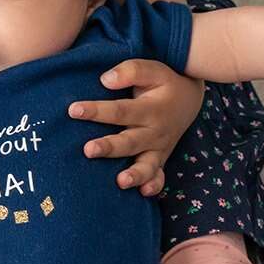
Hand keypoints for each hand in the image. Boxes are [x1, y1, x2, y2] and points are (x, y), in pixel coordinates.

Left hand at [69, 58, 204, 198]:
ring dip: (134, 174)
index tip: (73, 110)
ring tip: (120, 181)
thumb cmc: (163, 83)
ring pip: (147, 165)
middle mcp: (155, 132)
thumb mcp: (153, 70)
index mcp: (151, 109)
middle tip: (88, 150)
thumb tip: (106, 80)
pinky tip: (143, 193)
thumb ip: (131, 71)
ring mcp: (159, 149)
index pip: (121, 110)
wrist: (189, 99)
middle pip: (130, 142)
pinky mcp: (160, 160)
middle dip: (109, 147)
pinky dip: (154, 186)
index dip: (97, 111)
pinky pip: (159, 177)